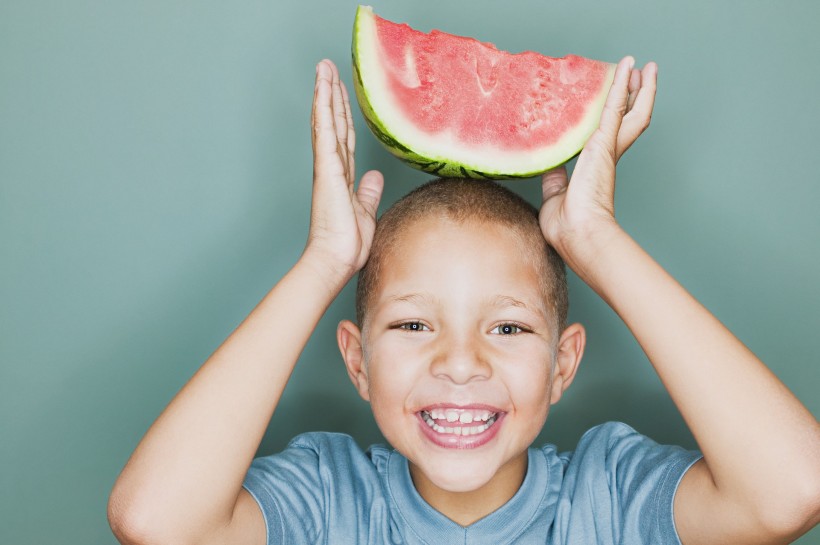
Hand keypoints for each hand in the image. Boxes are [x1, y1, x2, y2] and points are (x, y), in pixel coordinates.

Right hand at [304, 60, 383, 282]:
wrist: (335, 260)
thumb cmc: (346, 244)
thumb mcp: (365, 213)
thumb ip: (368, 192)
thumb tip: (374, 177)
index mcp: (342, 177)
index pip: (344, 138)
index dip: (343, 114)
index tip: (340, 93)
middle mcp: (332, 167)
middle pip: (333, 123)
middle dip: (331, 94)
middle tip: (328, 69)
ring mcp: (327, 166)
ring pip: (327, 121)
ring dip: (325, 92)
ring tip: (324, 67)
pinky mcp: (327, 169)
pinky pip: (325, 132)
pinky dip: (324, 108)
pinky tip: (324, 89)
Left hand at [539, 56, 656, 258]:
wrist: (579, 235)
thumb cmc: (567, 227)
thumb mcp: (554, 197)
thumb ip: (554, 179)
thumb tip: (549, 167)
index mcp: (595, 168)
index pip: (609, 136)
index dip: (614, 118)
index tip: (616, 102)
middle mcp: (606, 156)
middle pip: (629, 120)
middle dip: (635, 98)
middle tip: (640, 77)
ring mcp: (608, 149)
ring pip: (631, 111)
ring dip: (638, 87)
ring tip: (644, 67)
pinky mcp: (603, 144)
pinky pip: (614, 106)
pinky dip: (620, 84)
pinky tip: (627, 65)